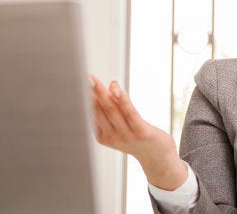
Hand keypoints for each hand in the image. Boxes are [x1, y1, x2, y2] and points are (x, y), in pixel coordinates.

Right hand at [90, 75, 187, 189]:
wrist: (159, 158)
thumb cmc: (139, 138)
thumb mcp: (122, 126)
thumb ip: (115, 109)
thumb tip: (109, 86)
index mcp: (103, 136)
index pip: (92, 114)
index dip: (86, 97)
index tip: (77, 80)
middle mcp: (112, 137)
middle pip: (99, 110)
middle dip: (90, 93)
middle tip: (81, 77)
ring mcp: (126, 136)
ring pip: (111, 110)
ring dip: (102, 93)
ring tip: (92, 79)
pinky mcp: (141, 132)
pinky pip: (130, 113)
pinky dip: (122, 100)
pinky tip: (116, 89)